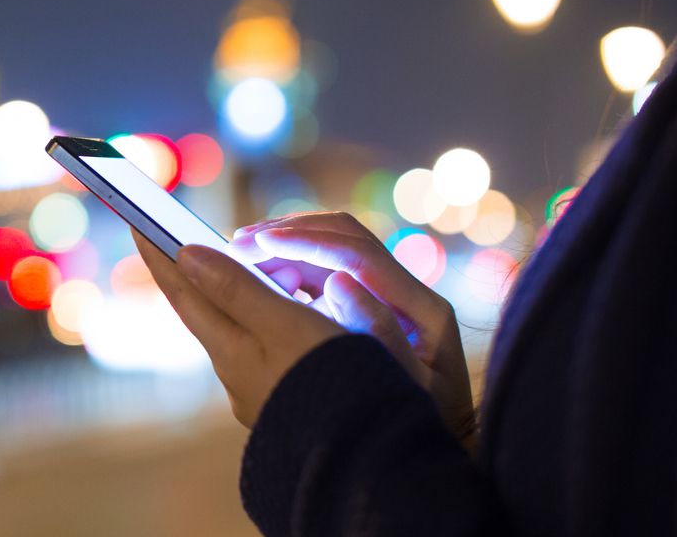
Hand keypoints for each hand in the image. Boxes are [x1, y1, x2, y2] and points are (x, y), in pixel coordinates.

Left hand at [132, 229, 343, 426]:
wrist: (365, 452)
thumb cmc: (329, 382)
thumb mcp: (284, 326)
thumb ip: (237, 289)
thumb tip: (185, 255)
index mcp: (230, 351)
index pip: (184, 293)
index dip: (161, 255)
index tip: (138, 223)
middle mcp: (237, 372)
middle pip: (209, 309)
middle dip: (202, 271)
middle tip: (198, 238)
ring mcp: (261, 388)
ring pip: (242, 327)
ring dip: (245, 293)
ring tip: (267, 269)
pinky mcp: (287, 396)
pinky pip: (271, 343)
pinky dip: (275, 317)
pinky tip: (296, 312)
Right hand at [228, 212, 475, 446]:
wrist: (438, 445)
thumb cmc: (420, 424)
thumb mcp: (406, 389)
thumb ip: (380, 335)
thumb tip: (339, 283)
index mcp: (421, 309)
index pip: (358, 254)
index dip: (307, 242)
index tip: (262, 243)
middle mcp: (407, 292)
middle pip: (345, 237)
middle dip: (290, 232)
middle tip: (240, 242)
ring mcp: (387, 295)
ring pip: (332, 247)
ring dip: (286, 243)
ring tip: (241, 252)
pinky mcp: (368, 304)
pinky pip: (325, 270)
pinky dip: (291, 264)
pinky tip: (261, 273)